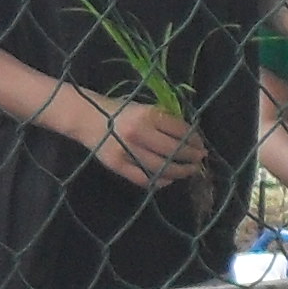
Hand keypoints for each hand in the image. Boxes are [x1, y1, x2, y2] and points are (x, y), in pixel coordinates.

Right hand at [85, 97, 208, 190]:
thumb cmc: (119, 110)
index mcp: (148, 115)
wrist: (87, 118)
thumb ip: (164, 120)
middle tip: (199, 159)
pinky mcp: (118, 165)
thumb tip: (189, 137)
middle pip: (174, 151)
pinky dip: (159, 181)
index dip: (194, 140)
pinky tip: (168, 179)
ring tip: (188, 171)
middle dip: (191, 156)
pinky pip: (144, 178)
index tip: (200, 144)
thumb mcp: (144, 107)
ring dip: (180, 171)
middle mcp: (139, 133)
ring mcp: (128, 151)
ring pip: (162, 167)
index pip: (180, 131)